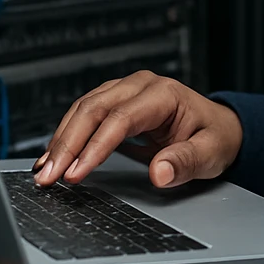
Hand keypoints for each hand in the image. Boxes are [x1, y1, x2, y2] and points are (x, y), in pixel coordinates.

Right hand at [33, 70, 243, 188]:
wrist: (219, 127)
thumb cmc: (216, 137)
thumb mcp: (211, 153)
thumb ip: (186, 162)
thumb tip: (159, 173)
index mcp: (163, 94)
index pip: (120, 119)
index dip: (94, 147)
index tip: (76, 173)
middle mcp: (139, 86)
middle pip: (93, 109)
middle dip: (67, 145)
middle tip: (48, 177)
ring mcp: (125, 91)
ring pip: (82, 109)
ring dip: (61, 140)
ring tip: (44, 170)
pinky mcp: (115, 102)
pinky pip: (84, 114)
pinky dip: (66, 136)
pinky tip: (53, 156)